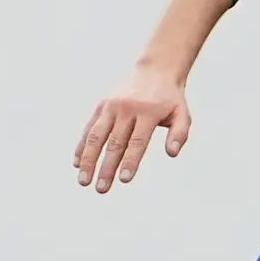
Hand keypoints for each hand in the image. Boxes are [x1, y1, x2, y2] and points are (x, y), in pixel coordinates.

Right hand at [75, 62, 192, 192]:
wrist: (155, 71)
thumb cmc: (170, 99)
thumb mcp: (182, 114)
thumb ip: (179, 134)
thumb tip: (172, 153)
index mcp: (148, 112)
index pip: (137, 142)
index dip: (130, 161)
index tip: (123, 180)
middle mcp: (126, 108)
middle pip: (114, 143)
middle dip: (106, 167)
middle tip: (101, 189)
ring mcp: (111, 106)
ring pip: (96, 136)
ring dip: (88, 160)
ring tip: (83, 180)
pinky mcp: (101, 105)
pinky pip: (89, 128)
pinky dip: (82, 146)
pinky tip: (77, 163)